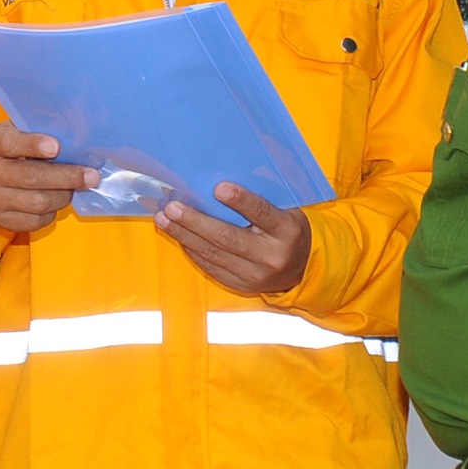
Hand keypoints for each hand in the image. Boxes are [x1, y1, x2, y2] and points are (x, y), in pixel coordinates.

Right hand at [0, 123, 100, 232]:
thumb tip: (76, 137)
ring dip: (64, 195)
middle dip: (67, 177)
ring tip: (74, 187)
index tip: (56, 147)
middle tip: (92, 176)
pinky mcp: (0, 220)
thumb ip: (36, 132)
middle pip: (32, 177)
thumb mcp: (13, 132)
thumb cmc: (6, 150)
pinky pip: (36, 221)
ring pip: (39, 202)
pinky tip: (55, 199)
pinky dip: (52, 211)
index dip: (34, 145)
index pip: (11, 144)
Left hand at [154, 183, 311, 295]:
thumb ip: (261, 200)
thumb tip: (219, 183)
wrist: (303, 269)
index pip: (262, 213)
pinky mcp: (241, 286)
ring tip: (164, 219)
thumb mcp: (287, 211)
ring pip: (213, 254)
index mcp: (286, 231)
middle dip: (196, 222)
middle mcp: (271, 256)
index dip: (241, 201)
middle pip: (228, 238)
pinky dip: (192, 249)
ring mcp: (254, 275)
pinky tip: (178, 235)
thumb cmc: (288, 230)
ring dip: (184, 235)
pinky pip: (211, 266)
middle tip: (172, 208)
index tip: (218, 188)